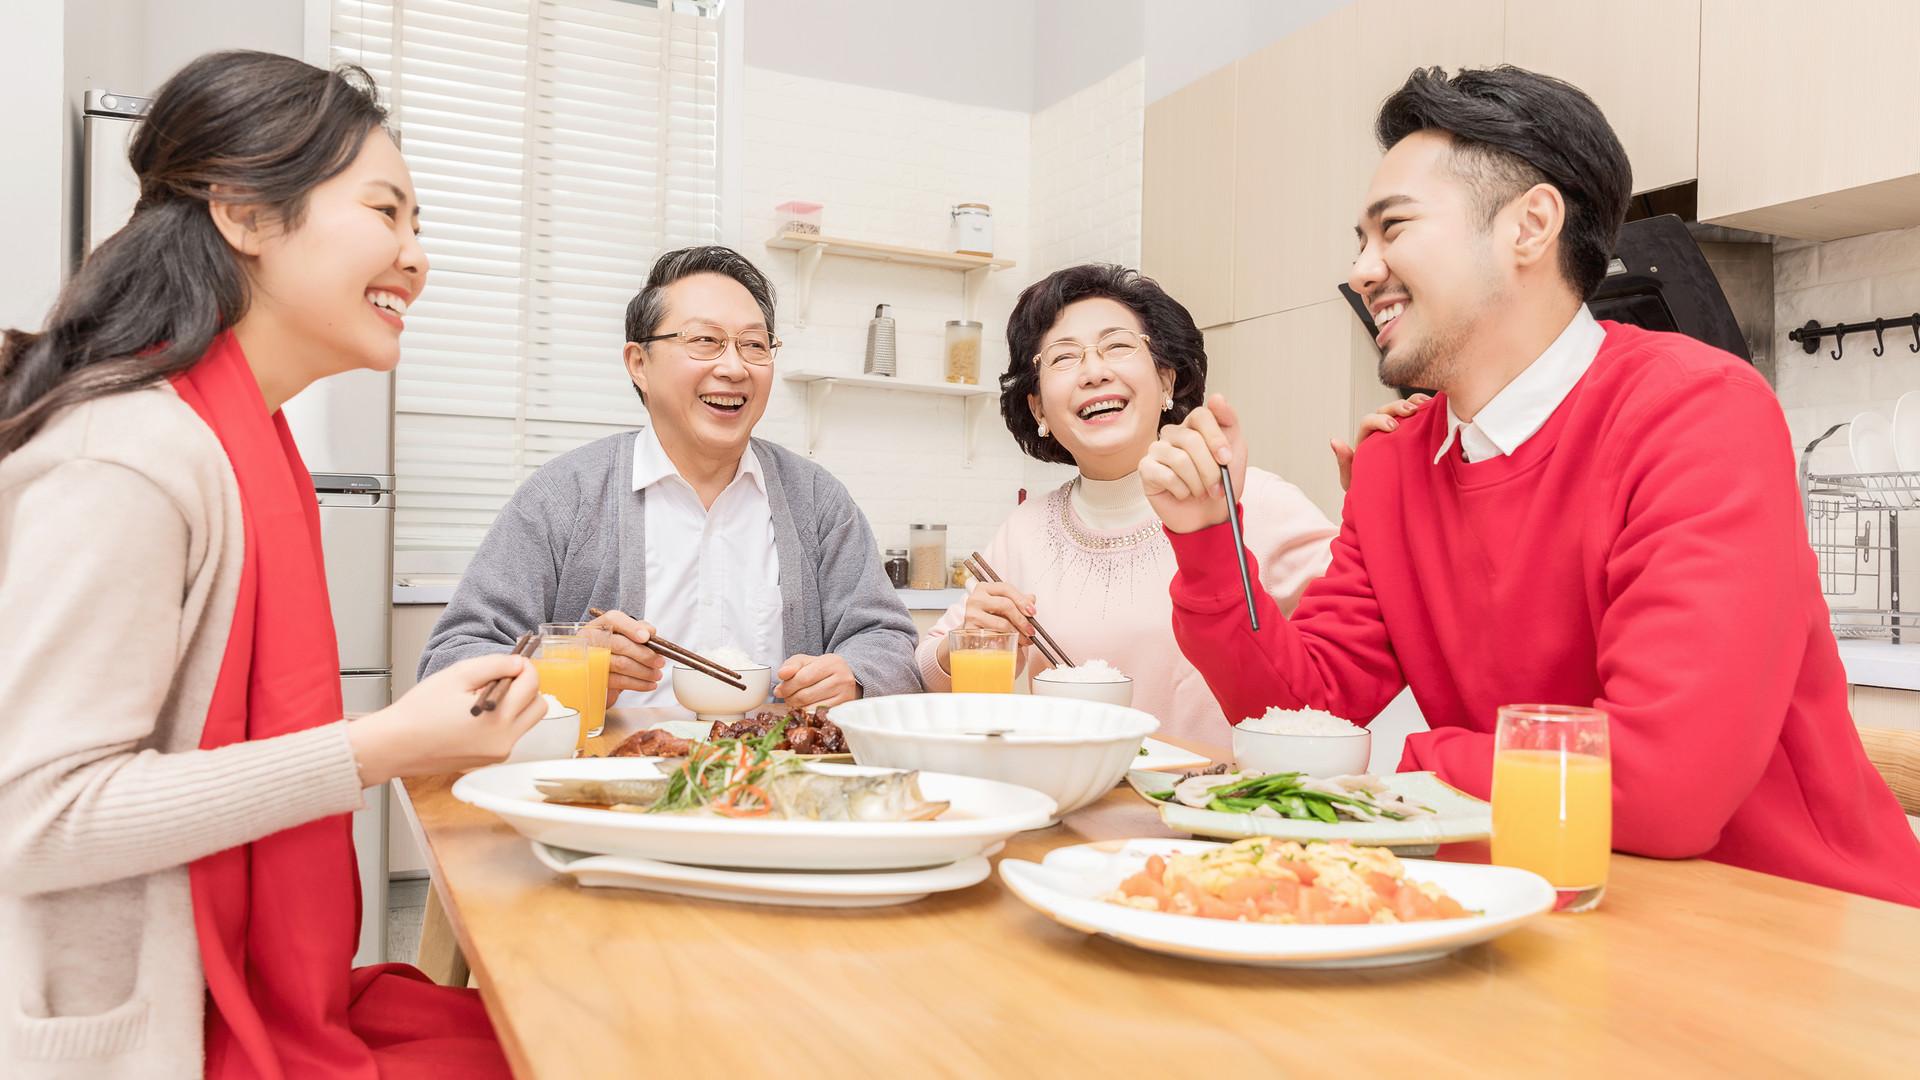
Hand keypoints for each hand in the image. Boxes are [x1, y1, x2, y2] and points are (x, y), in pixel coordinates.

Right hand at [347, 653, 545, 786]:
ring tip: (484, 696)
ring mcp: (498, 754)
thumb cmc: (418, 712)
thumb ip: (495, 665)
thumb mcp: (458, 675)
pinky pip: (510, 734)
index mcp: (498, 719)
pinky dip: (503, 720)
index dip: (524, 667)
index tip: (512, 661)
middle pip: (538, 705)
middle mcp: (504, 740)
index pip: (532, 684)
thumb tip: (519, 663)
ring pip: (527, 721)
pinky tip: (477, 714)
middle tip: (500, 678)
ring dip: (516, 704)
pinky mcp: (489, 760)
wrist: (394, 745)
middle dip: (526, 687)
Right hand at [589, 609, 666, 704]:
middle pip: (620, 644)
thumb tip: (650, 632)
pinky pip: (618, 681)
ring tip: (656, 674)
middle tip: (660, 662)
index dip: (631, 628)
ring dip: (644, 671)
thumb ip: (638, 629)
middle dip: (644, 654)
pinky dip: (637, 683)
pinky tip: (648, 684)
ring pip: (621, 664)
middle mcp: (592, 640)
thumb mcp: (625, 635)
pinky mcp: (596, 678)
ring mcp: (591, 659)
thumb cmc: (615, 649)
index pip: (613, 620)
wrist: (598, 670)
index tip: (646, 637)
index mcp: (600, 625)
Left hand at [775, 653, 860, 708]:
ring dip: (797, 707)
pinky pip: (817, 715)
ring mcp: (845, 695)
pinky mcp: (843, 709)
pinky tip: (804, 707)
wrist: (843, 678)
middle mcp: (842, 678)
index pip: (802, 678)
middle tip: (786, 697)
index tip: (778, 691)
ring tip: (794, 701)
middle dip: (790, 698)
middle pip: (806, 695)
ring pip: (810, 707)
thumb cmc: (821, 669)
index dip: (787, 687)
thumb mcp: (806, 662)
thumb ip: (791, 665)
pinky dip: (806, 713)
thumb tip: (781, 674)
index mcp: (831, 663)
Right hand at [962, 581, 1035, 641]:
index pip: (1006, 588)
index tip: (1033, 612)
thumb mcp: (1004, 606)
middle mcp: (976, 598)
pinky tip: (1013, 643)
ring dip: (1017, 633)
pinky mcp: (970, 630)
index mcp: (985, 588)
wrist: (973, 635)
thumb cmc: (990, 618)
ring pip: (1001, 622)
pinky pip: (994, 636)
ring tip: (1025, 640)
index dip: (1022, 600)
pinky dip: (1006, 640)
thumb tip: (1031, 599)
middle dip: (1022, 619)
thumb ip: (1018, 601)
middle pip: (1005, 605)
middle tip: (1031, 631)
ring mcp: (971, 614)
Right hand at [1141, 393, 1247, 533]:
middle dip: (1210, 469)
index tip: (1226, 459)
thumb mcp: (1235, 451)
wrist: (1209, 516)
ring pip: (1179, 459)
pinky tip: (1183, 494)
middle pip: (1191, 440)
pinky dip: (1181, 490)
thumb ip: (1228, 422)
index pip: (1201, 415)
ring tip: (1200, 492)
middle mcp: (1173, 434)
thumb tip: (1217, 398)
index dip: (1216, 437)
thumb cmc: (1220, 484)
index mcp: (1194, 426)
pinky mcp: (1146, 469)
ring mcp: (1157, 450)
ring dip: (1197, 483)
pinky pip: (1165, 475)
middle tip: (1216, 487)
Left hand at [1332, 393, 1429, 490]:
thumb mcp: (1352, 480)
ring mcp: (1398, 432)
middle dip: (1397, 408)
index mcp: (1365, 440)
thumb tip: (1335, 441)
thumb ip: (1344, 462)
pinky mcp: (1412, 435)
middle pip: (1385, 411)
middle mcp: (1380, 432)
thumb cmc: (1366, 490)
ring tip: (1425, 405)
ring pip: (1402, 410)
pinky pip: (1417, 417)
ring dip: (1412, 403)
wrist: (1382, 501)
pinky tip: (1434, 407)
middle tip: (1410, 412)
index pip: (1368, 422)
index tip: (1392, 427)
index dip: (1379, 420)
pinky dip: (1424, 409)